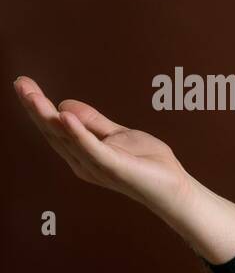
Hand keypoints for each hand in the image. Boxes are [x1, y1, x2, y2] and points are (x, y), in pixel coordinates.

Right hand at [13, 76, 193, 211]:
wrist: (175, 188)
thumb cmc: (149, 164)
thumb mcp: (117, 135)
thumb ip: (93, 122)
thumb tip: (64, 105)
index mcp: (82, 152)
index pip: (54, 126)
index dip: (38, 106)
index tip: (24, 84)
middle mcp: (82, 161)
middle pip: (53, 131)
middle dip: (34, 107)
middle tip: (20, 84)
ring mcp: (96, 165)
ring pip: (66, 137)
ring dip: (47, 115)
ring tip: (32, 95)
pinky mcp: (113, 167)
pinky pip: (92, 148)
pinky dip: (78, 132)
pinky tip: (65, 116)